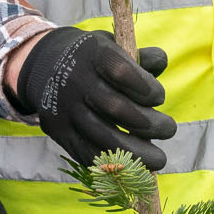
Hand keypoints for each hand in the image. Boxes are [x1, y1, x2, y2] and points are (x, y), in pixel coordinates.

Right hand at [16, 27, 174, 168]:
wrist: (44, 66)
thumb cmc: (92, 58)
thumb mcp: (113, 46)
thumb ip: (140, 56)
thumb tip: (161, 63)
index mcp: (93, 55)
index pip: (121, 72)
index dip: (145, 88)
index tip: (159, 98)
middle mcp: (76, 81)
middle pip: (115, 108)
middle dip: (149, 124)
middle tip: (169, 130)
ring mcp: (65, 109)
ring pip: (102, 137)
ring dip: (136, 153)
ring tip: (159, 159)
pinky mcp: (59, 131)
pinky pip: (86, 153)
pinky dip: (111, 163)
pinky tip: (132, 166)